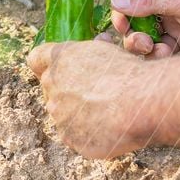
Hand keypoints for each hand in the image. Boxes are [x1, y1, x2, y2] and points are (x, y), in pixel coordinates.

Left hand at [27, 40, 161, 158]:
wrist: (143, 102)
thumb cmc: (128, 72)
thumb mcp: (105, 50)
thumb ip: (90, 50)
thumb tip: (98, 41)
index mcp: (58, 60)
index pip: (36, 59)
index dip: (47, 65)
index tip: (61, 70)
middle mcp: (51, 86)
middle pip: (50, 89)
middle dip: (67, 91)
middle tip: (95, 93)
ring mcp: (58, 114)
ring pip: (63, 114)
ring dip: (78, 114)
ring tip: (107, 112)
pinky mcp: (70, 138)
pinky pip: (75, 136)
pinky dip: (89, 134)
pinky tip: (109, 129)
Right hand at [110, 0, 179, 57]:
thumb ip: (151, 1)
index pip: (134, 4)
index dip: (123, 16)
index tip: (120, 25)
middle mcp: (171, 15)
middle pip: (138, 27)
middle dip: (133, 36)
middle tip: (142, 43)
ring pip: (149, 46)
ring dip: (146, 50)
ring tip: (158, 51)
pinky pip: (165, 61)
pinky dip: (159, 62)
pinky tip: (166, 58)